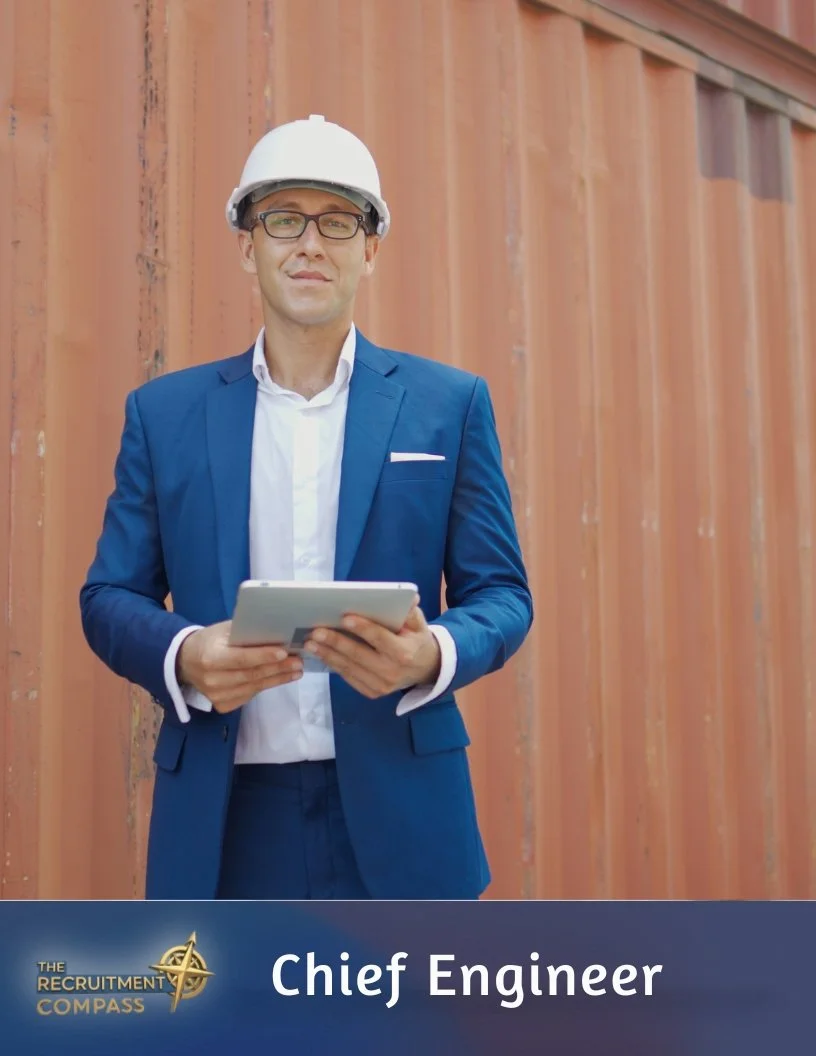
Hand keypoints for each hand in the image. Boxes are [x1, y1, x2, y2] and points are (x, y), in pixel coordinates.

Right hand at [177, 620, 302, 713]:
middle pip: (251, 675)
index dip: (263, 656)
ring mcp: (216, 696)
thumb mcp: (223, 630)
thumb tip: (275, 630)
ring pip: (253, 687)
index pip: (241, 658)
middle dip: (277, 668)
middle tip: (298, 661)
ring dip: (278, 679)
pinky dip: (266, 686)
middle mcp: (212, 680)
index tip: (284, 652)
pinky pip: (249, 695)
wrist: (186, 662)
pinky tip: (280, 678)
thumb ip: (245, 631)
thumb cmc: (210, 641)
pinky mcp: (222, 705)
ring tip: (296, 670)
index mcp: (210, 657)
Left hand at [304, 600, 440, 699]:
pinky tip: (321, 653)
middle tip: (316, 631)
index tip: (344, 618)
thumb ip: (410, 611)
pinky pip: (349, 677)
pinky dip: (334, 665)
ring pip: (349, 668)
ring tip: (311, 643)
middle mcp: (391, 672)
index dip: (362, 628)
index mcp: (403, 653)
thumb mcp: (419, 624)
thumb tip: (409, 597)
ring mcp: (381, 685)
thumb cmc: (416, 640)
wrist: (424, 669)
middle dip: (335, 642)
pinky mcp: (372, 692)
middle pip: (358, 655)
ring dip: (328, 655)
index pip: (379, 638)